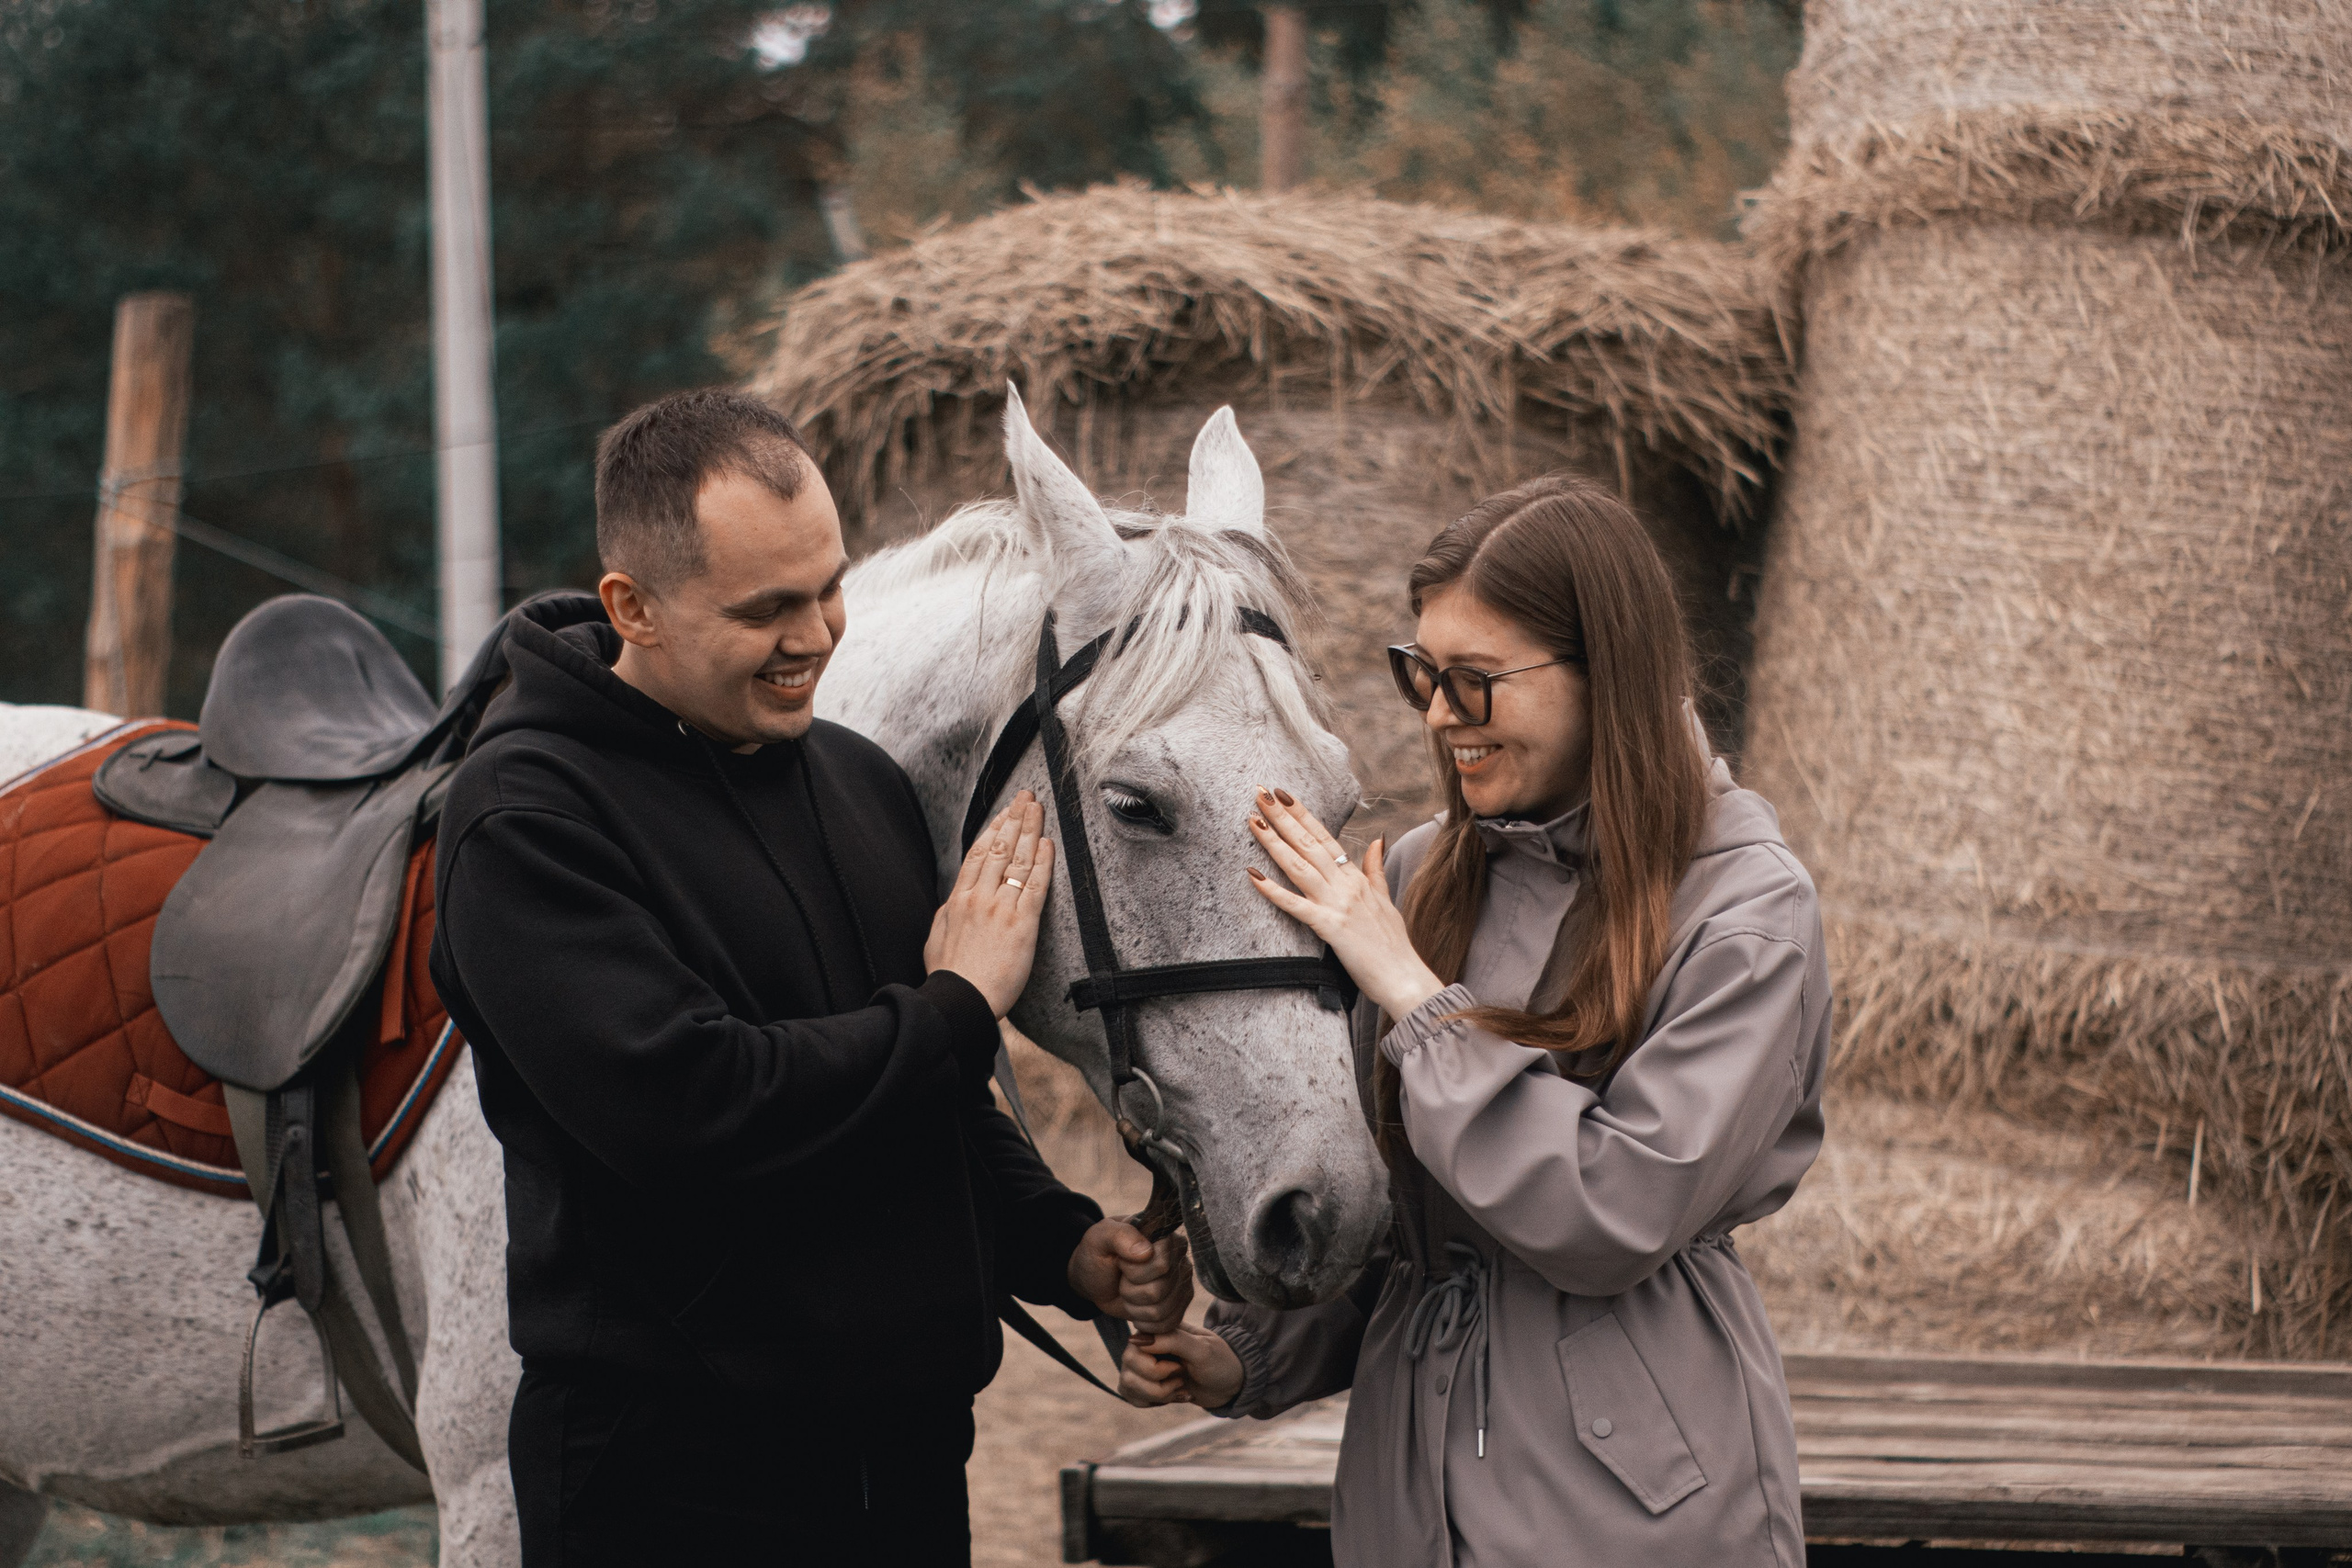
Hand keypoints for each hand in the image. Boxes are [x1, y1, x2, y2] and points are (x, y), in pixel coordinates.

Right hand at [924, 792, 1055, 1016]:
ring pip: (1019, 861)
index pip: (978, 853)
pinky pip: (1036, 887)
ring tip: (1039, 809)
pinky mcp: (1022, 925)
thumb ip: (950, 912)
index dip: (994, 829)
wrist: (960, 1000)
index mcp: (958, 899)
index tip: (1004, 813)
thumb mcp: (938, 936)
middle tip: (1026, 796)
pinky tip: (1049, 844)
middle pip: (1000, 849)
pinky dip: (1043, 863)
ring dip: (1031, 831)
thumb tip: (957, 897)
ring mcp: (1001, 909)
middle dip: (1015, 818)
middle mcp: (980, 898)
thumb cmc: (949, 974)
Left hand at [1068, 1218, 1192, 1334]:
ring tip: (1127, 1291)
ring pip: (1160, 1311)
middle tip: (1122, 1279)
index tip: (1121, 1261)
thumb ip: (1120, 1236)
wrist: (1096, 1279)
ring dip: (1134, 1307)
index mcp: (1167, 1237)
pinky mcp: (1180, 1307)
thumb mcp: (1098, 1238)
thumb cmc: (1098, 1254)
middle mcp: (1181, 1259)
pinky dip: (1143, 1322)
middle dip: (1130, 1290)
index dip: (1134, 1270)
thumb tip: (1146, 1252)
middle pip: (1158, 1291)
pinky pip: (1166, 1325)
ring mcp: (1183, 1285)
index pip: (1161, 1264)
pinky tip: (1136, 1308)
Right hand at [1119, 1324, 1244, 1408]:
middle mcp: (1145, 1345)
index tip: (1181, 1367)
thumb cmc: (1219, 1362)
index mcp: (1157, 1330)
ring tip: (1179, 1387)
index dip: (1158, 1366)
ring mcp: (1141, 1366)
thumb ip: (1173, 1341)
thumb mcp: (1202, 1349)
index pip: (1136, 1347)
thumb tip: (1135, 1339)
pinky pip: (1131, 1397)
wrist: (1229, 1385)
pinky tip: (1174, 1395)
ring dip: (1158, 1394)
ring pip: (1127, 1384)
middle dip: (1158, 1383)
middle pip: (1129, 1366)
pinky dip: (1154, 1402)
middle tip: (1181, 1377)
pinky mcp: (1143, 1385)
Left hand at [1246, 787, 1443, 1019]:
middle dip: (1283, 817)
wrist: (1405, 976)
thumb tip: (1377, 840)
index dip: (1303, 814)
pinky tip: (1253, 875)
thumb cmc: (1393, 944)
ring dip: (1274, 842)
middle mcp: (1346, 885)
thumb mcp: (1385, 900)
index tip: (1283, 794)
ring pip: (1299, 866)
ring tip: (1253, 820)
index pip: (1325, 838)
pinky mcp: (1330, 927)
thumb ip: (1375, 869)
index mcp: (1357, 878)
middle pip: (1308, 844)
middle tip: (1260, 793)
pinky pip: (1296, 905)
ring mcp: (1338, 904)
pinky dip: (1273, 890)